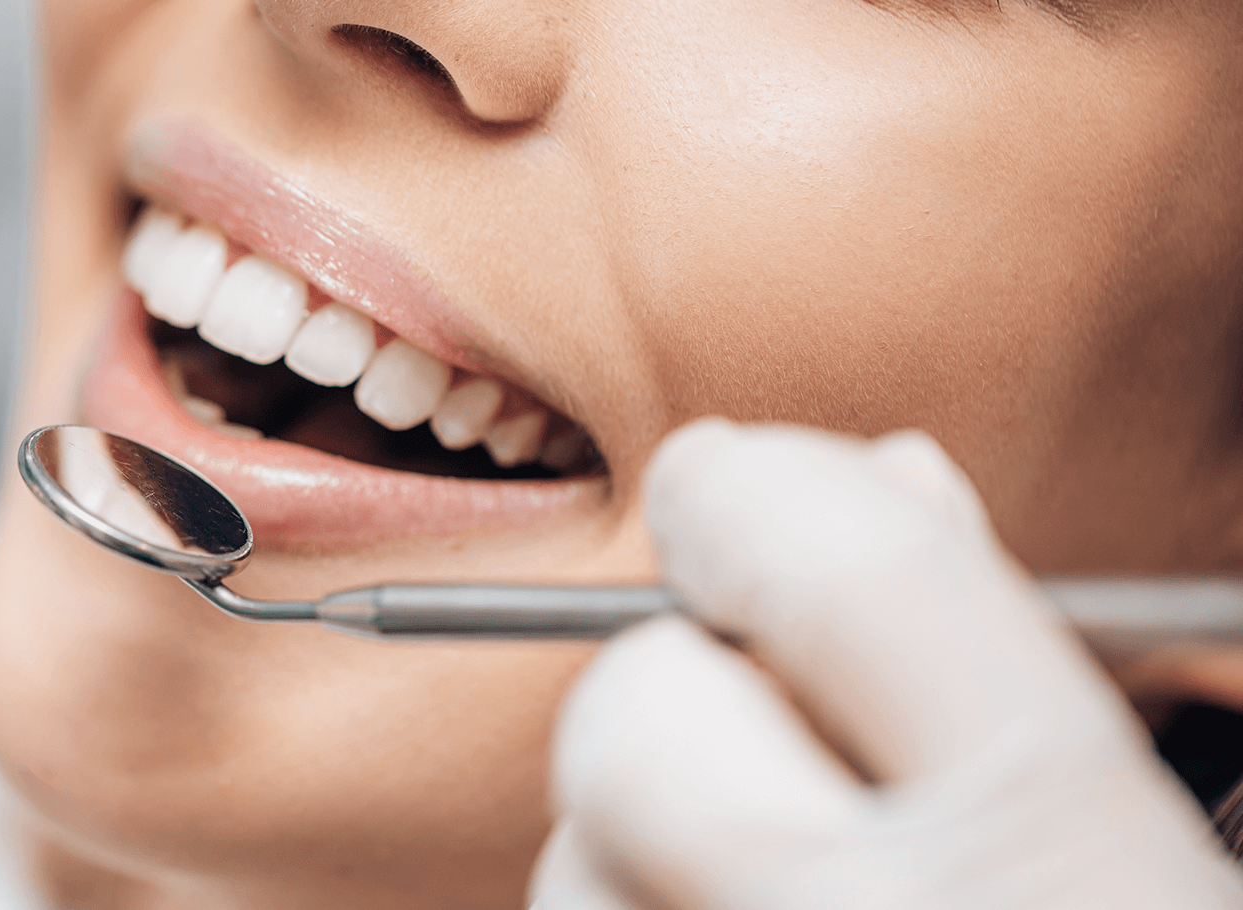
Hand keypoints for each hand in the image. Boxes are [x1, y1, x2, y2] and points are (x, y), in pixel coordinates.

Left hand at [532, 420, 1242, 908]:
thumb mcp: (1140, 827)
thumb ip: (1015, 655)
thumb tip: (894, 476)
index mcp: (1047, 864)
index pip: (841, 579)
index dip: (754, 495)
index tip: (716, 479)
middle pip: (636, 718)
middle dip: (673, 685)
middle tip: (757, 728)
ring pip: (575, 851)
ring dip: (638, 830)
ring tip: (767, 878)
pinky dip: (628, 904)